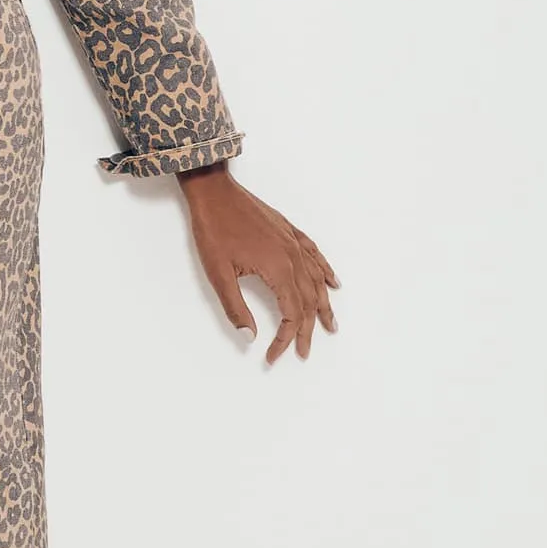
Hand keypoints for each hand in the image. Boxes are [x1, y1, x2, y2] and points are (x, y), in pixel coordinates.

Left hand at [177, 165, 338, 362]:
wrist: (214, 192)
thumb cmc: (214, 230)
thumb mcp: (218, 275)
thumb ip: (236, 308)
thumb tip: (249, 337)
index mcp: (277, 269)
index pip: (290, 314)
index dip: (284, 339)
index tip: (273, 355)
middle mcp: (292, 256)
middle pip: (308, 301)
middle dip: (306, 330)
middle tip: (303, 351)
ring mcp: (293, 242)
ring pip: (317, 280)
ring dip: (324, 305)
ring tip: (330, 325)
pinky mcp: (289, 231)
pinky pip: (316, 255)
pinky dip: (326, 272)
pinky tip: (333, 282)